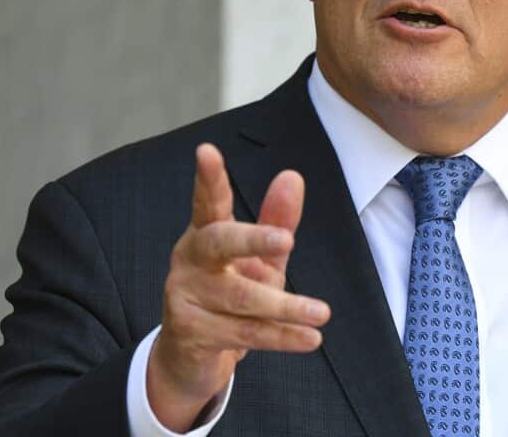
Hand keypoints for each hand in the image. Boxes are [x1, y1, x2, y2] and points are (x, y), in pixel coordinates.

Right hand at [147, 143, 329, 430]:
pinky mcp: (190, 332)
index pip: (208, 201)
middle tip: (287, 238)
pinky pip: (244, 333)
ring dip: (286, 306)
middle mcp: (189, 259)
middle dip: (253, 239)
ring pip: (242, 298)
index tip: (206, 151)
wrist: (190, 357)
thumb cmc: (230, 295)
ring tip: (322, 312)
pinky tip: (310, 338)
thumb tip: (292, 177)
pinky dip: (281, 337)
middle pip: (220, 243)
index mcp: (206, 234)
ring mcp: (185, 295)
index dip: (208, 178)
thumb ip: (276, 221)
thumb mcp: (260, 259)